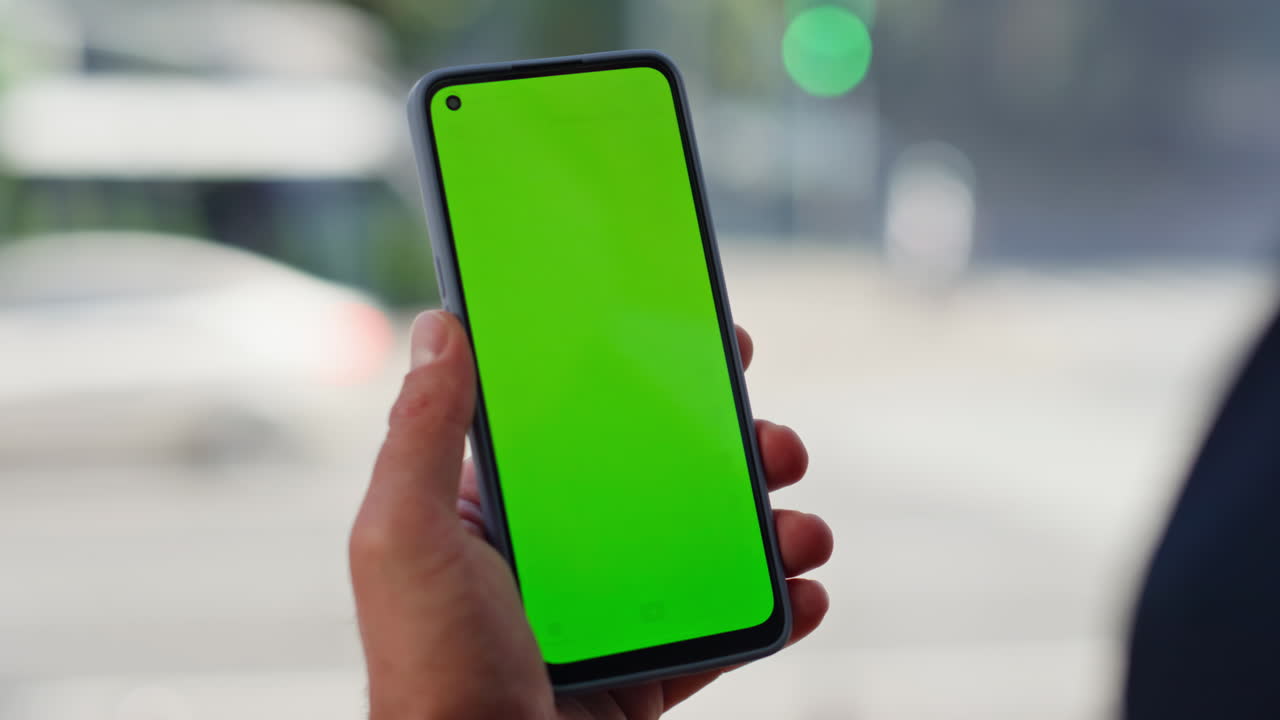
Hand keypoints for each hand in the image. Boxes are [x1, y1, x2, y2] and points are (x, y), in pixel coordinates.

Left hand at [350, 311, 832, 719]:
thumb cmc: (430, 669)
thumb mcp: (406, 538)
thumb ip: (421, 434)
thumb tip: (439, 328)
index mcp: (503, 513)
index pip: (581, 425)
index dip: (644, 380)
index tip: (704, 345)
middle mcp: (560, 557)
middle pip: (663, 480)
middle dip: (733, 453)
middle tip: (775, 444)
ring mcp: (608, 618)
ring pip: (705, 551)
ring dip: (770, 529)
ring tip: (803, 530)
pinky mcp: (644, 677)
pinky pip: (724, 633)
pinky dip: (775, 611)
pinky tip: (806, 593)